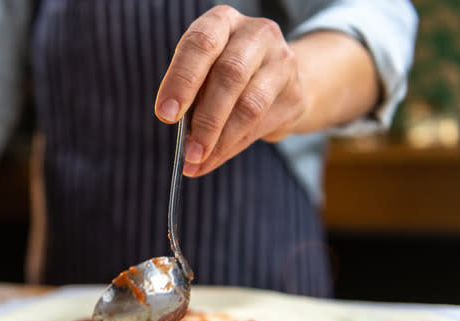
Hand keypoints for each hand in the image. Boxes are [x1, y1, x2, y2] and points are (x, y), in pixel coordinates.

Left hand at [155, 6, 306, 176]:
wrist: (279, 78)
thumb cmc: (226, 73)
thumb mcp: (203, 70)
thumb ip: (190, 92)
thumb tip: (178, 131)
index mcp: (223, 21)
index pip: (202, 43)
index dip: (182, 80)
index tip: (166, 114)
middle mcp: (257, 34)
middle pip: (230, 74)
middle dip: (205, 118)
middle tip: (187, 149)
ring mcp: (281, 62)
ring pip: (248, 105)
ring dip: (219, 139)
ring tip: (197, 159)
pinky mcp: (294, 94)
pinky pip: (258, 126)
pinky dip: (231, 148)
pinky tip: (212, 160)